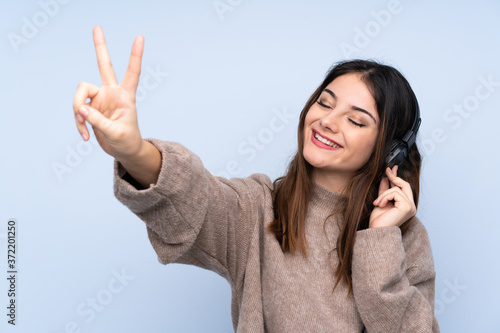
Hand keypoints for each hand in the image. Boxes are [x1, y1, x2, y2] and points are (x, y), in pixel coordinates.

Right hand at [73, 26, 144, 159]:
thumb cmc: (127, 142)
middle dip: (100, 47)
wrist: (123, 151)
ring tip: (84, 129)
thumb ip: (98, 121)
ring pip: (81, 95)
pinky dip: (79, 124)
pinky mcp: (91, 108)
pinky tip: (85, 136)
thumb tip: (81, 109)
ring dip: (78, 112)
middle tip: (97, 27)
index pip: (132, 72)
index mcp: (126, 96)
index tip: (140, 37)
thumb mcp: (116, 133)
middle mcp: (112, 93)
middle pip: (104, 65)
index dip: (135, 55)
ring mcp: (100, 99)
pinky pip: (78, 111)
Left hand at [369, 165, 416, 227]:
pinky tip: (380, 204)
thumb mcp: (381, 201)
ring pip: (397, 189)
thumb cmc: (379, 220)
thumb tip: (386, 177)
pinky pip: (395, 193)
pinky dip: (385, 197)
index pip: (404, 188)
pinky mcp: (407, 207)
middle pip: (405, 185)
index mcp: (406, 206)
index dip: (397, 177)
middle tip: (386, 171)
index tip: (391, 168)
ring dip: (384, 194)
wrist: (376, 231)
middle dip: (394, 177)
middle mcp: (411, 206)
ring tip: (377, 203)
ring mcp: (410, 207)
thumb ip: (385, 190)